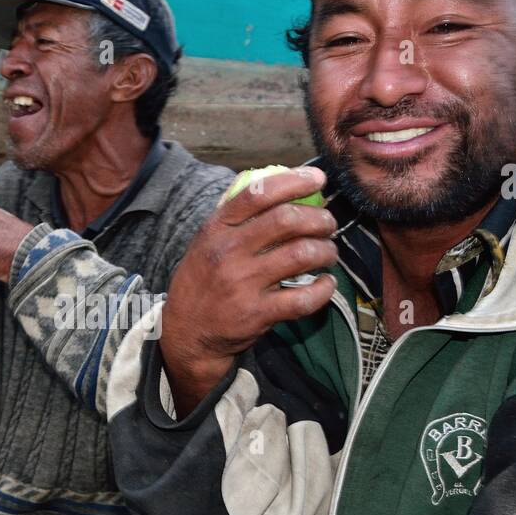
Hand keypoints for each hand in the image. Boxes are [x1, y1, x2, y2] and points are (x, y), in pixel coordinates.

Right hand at [160, 167, 337, 415]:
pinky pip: (303, 298)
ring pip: (301, 255)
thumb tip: (274, 183)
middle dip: (319, 218)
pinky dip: (324, 289)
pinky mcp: (257, 314)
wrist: (186, 334)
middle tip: (328, 224)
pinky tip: (326, 284)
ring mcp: (243, 284)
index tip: (318, 179)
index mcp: (216, 229)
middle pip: (286, 221)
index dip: (294, 181)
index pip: (257, 194)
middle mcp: (228, 253)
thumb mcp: (205, 243)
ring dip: (326, 250)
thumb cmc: (202, 282)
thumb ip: (234, 217)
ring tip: (328, 253)